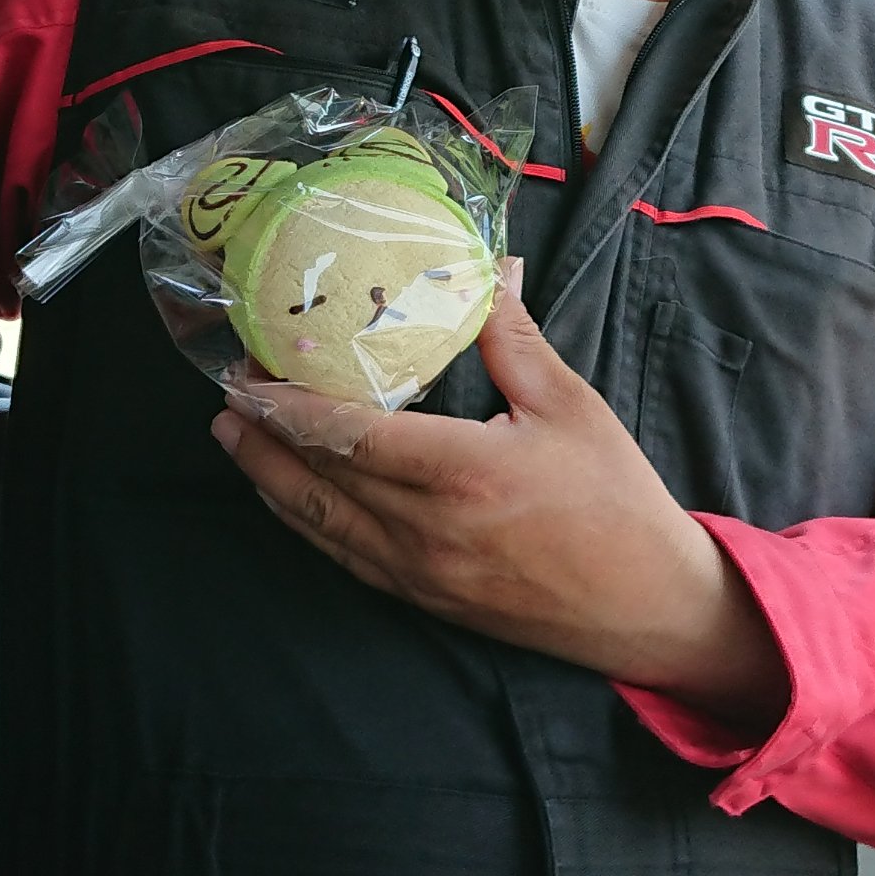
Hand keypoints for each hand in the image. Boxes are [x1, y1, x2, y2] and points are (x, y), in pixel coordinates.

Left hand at [212, 281, 790, 730]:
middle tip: (224, 395)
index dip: (288, 407)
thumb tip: (488, 269)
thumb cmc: (616, 503)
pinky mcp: (425, 599)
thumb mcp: (570, 407)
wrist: (649, 606)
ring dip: (268, 480)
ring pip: (320, 525)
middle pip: (318, 480)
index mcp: (461, 473)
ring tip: (230, 439)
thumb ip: (513, 339)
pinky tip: (286, 498)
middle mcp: (426, 529)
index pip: (349, 436)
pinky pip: (346, 558)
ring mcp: (420, 572)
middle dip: (262, 437)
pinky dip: (305, 524)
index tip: (248, 375)